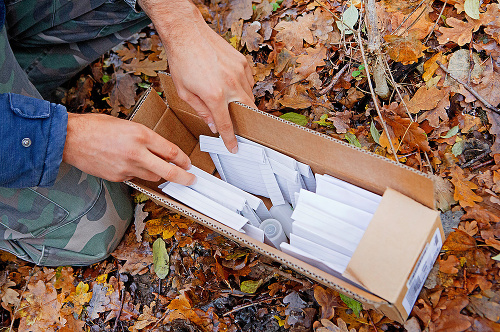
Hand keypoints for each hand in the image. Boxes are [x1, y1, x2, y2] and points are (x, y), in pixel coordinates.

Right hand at [62, 113, 195, 184]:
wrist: (71, 138)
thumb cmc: (96, 127)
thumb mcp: (127, 125)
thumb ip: (145, 138)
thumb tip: (160, 150)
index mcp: (141, 135)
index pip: (171, 151)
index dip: (183, 160)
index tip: (188, 163)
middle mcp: (137, 153)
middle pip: (168, 171)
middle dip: (184, 178)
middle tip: (191, 180)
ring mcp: (127, 167)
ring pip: (153, 176)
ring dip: (159, 174)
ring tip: (157, 168)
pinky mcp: (118, 177)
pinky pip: (135, 178)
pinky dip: (138, 173)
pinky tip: (130, 165)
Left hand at [139, 0, 256, 152]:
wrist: (186, 33)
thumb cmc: (181, 61)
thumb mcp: (185, 92)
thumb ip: (201, 111)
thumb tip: (213, 124)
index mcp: (214, 95)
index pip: (226, 124)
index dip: (230, 139)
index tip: (234, 147)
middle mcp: (231, 84)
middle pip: (246, 111)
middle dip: (244, 121)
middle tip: (239, 125)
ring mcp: (239, 72)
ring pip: (249, 96)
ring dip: (242, 102)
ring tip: (230, 100)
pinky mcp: (242, 62)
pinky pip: (248, 81)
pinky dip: (243, 87)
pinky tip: (231, 85)